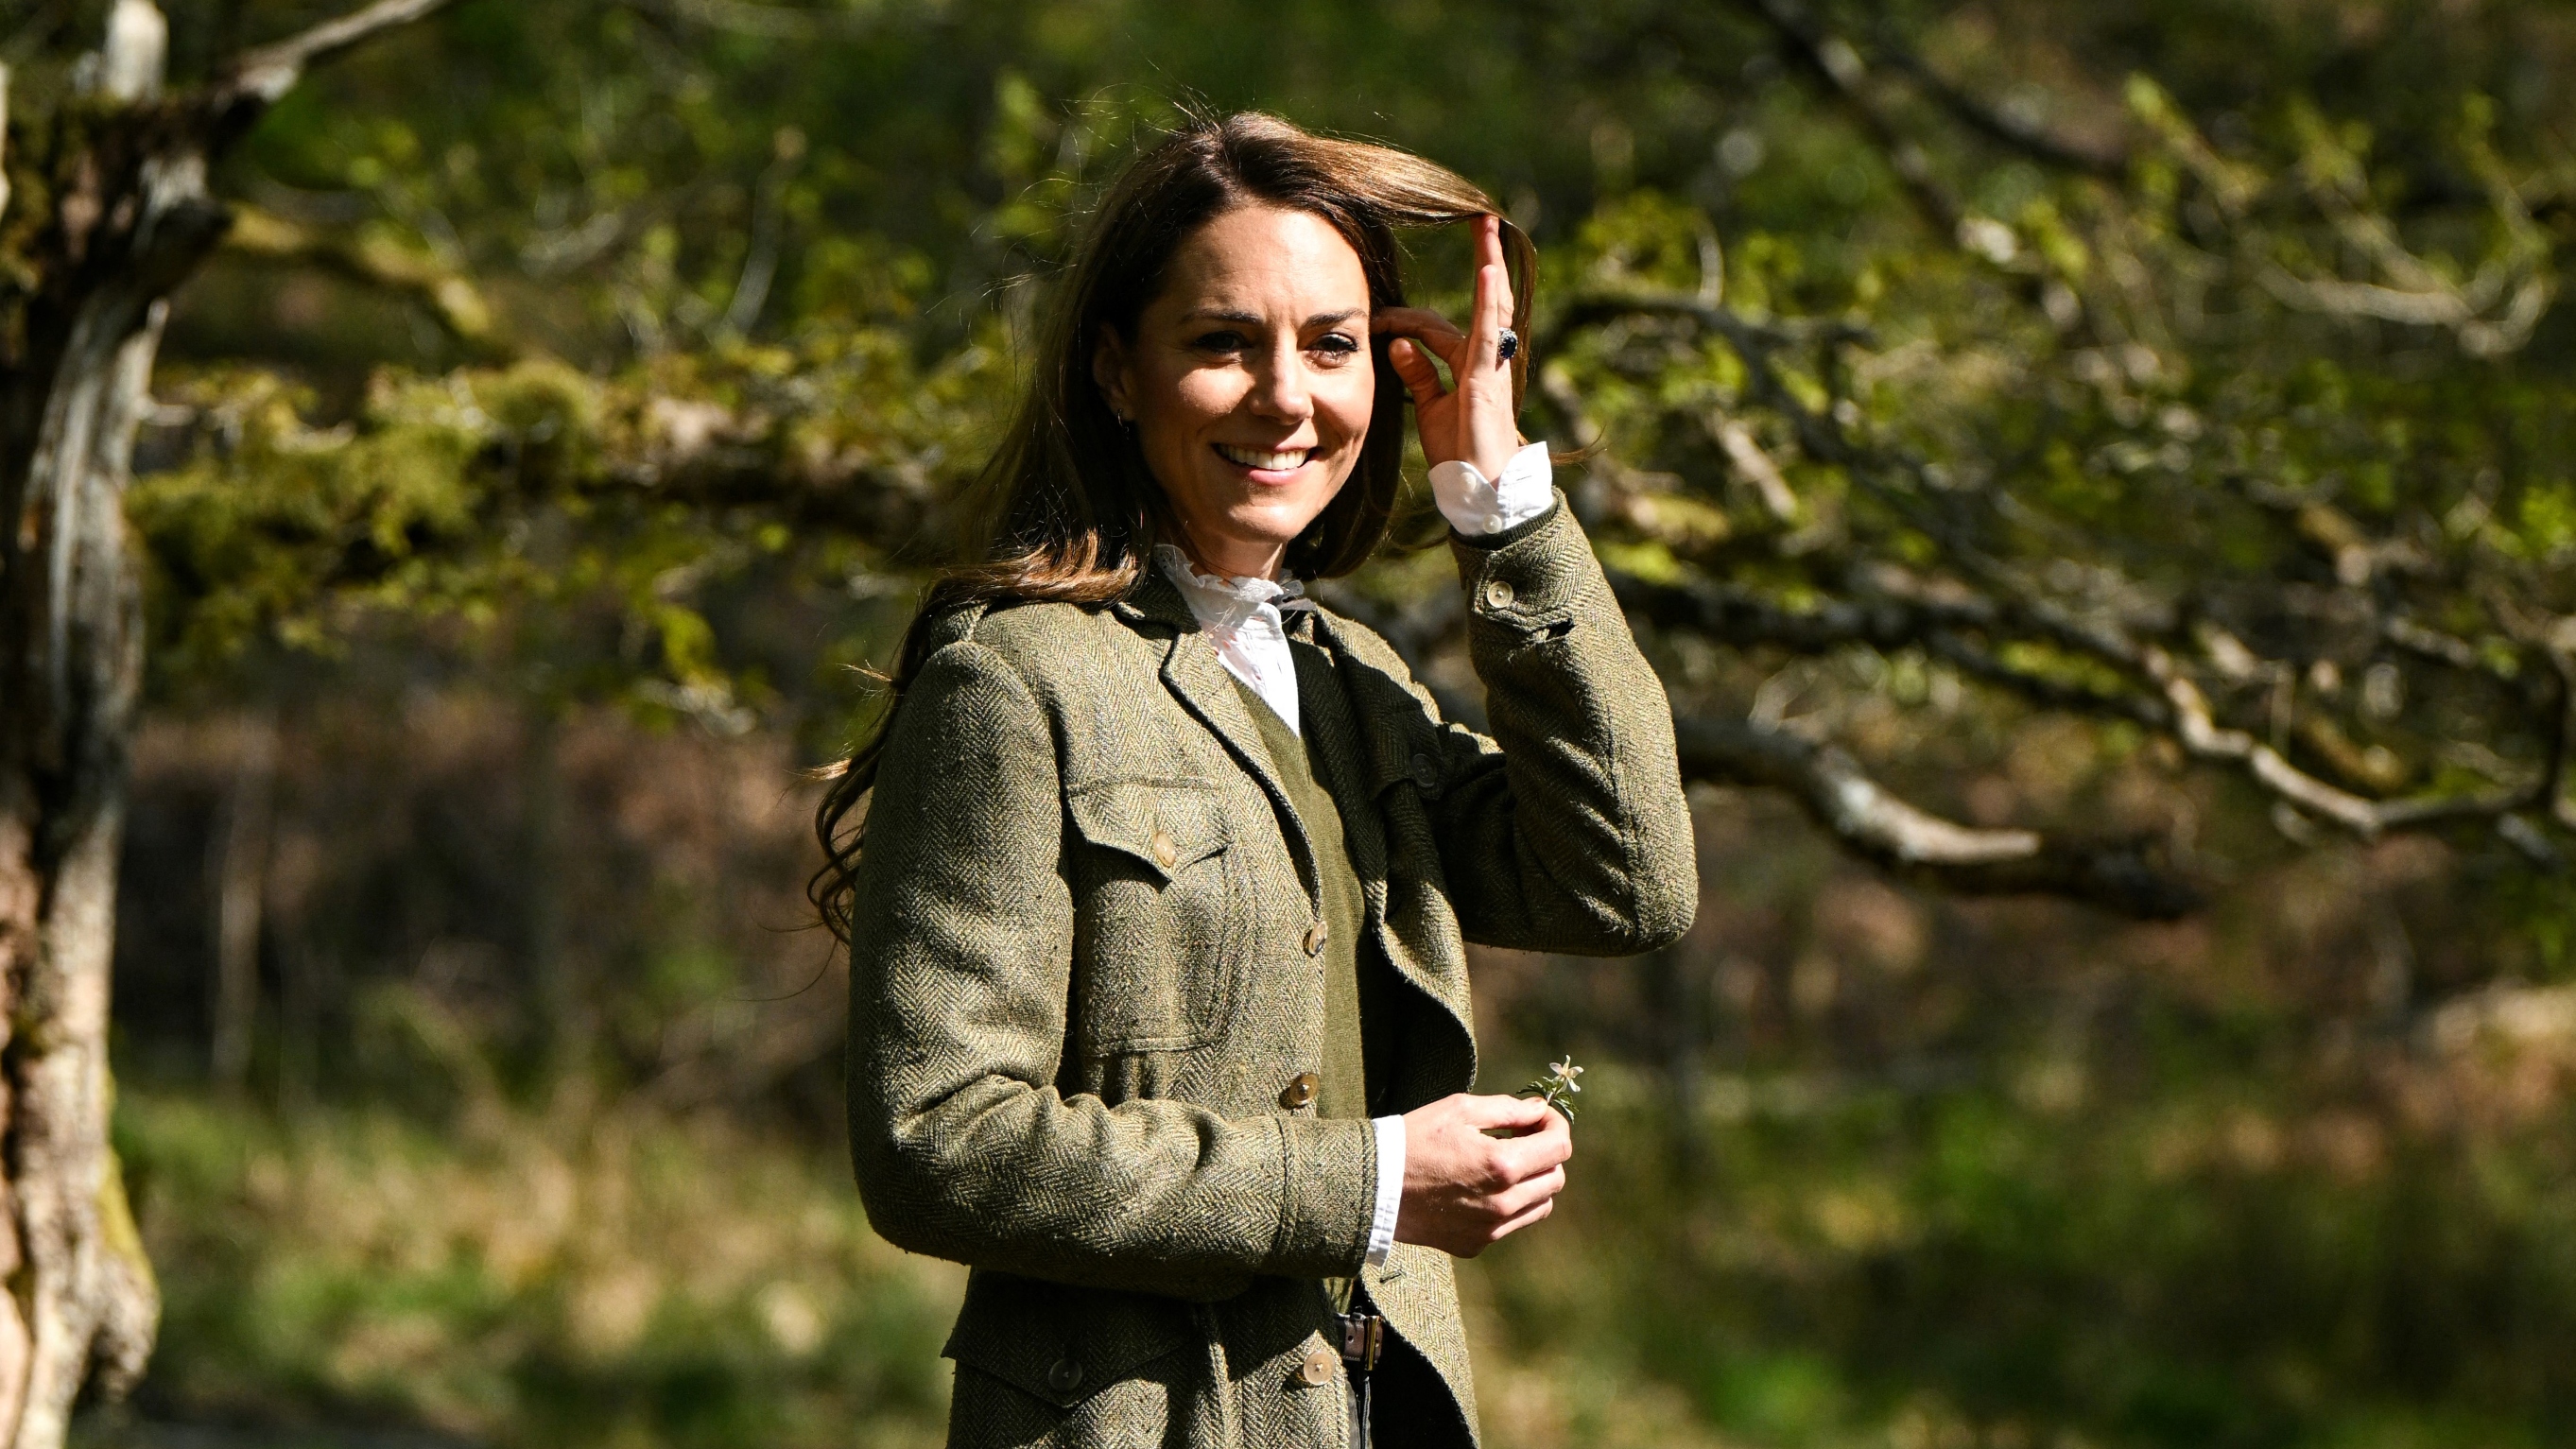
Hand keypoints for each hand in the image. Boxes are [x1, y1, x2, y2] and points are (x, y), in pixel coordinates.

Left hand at [1374, 214, 1521, 481]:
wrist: (1483, 488)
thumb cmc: (1461, 452)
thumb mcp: (1429, 408)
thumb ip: (1417, 374)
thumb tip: (1396, 344)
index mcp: (1470, 366)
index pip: (1439, 328)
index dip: (1407, 321)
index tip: (1377, 321)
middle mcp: (1486, 359)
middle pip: (1485, 299)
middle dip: (1484, 259)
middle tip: (1481, 220)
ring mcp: (1491, 365)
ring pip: (1491, 305)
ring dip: (1489, 263)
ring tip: (1487, 226)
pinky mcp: (1487, 377)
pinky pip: (1487, 331)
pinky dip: (1487, 300)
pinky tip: (1488, 270)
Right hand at [1393, 1092, 1570, 1257]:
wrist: (1373, 1187)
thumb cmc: (1414, 1139)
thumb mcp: (1459, 1109)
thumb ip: (1508, 1109)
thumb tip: (1541, 1109)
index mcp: (1502, 1165)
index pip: (1559, 1148)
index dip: (1556, 1126)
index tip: (1540, 1118)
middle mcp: (1503, 1202)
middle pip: (1555, 1178)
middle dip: (1546, 1153)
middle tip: (1521, 1136)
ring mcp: (1491, 1228)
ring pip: (1541, 1204)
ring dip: (1534, 1181)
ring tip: (1505, 1163)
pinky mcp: (1476, 1243)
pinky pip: (1512, 1223)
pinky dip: (1510, 1204)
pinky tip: (1483, 1187)